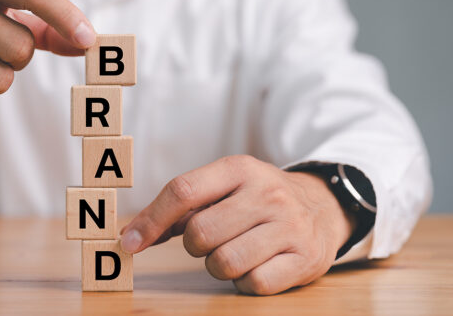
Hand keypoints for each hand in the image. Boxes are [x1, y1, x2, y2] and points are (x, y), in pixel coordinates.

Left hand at [120, 155, 353, 294]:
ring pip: (225, 262)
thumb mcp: (222, 189)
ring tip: (235, 253)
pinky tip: (257, 265)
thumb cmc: (255, 201)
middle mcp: (267, 193)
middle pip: (200, 233)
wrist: (322, 208)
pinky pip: (255, 283)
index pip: (183, 190)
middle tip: (212, 241)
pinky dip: (246, 282)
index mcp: (239, 169)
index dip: (151, 219)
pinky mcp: (306, 258)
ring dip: (219, 266)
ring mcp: (290, 225)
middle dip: (195, 246)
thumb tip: (132, 237)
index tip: (130, 243)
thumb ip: (178, 210)